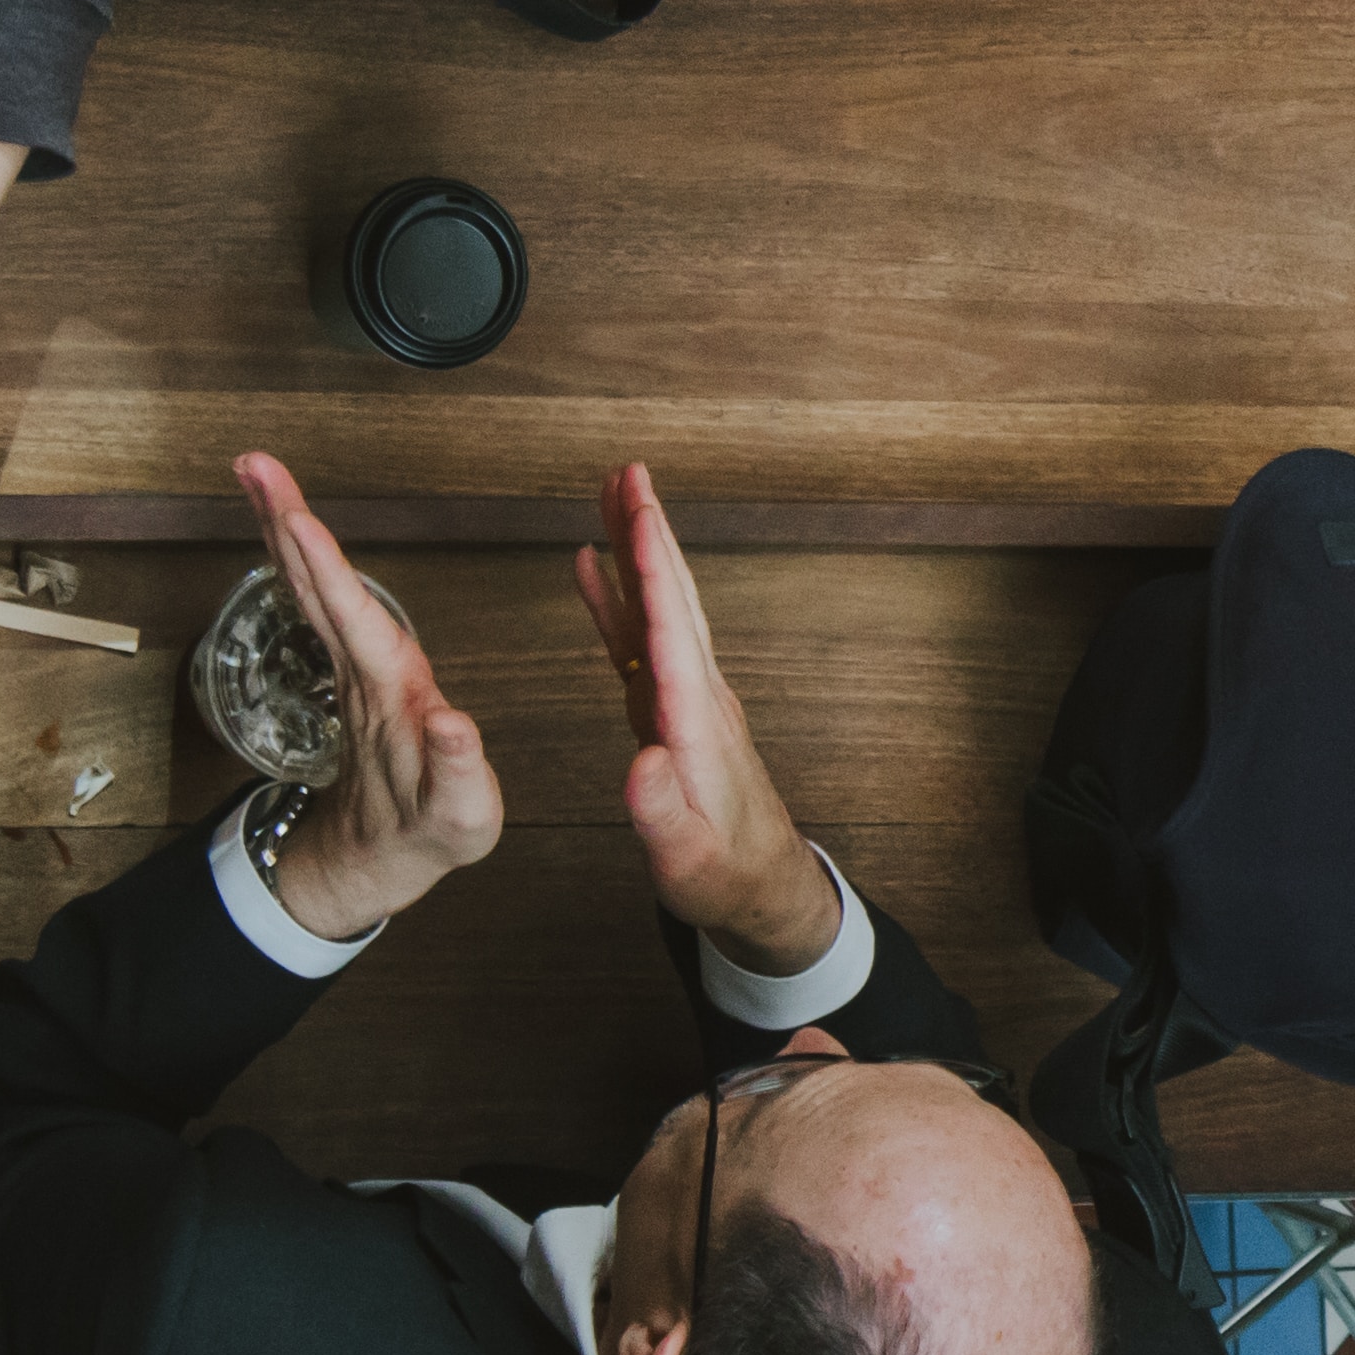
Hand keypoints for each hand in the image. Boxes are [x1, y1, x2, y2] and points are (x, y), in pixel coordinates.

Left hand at [235, 450, 498, 937]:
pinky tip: (294, 530)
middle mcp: (362, 671)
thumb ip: (455, 767)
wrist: (380, 858)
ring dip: (286, 528)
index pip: (351, 619)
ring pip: (311, 586)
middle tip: (253, 463)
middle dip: (284, 521)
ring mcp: (352, 669)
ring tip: (264, 477)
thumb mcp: (458, 813)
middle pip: (314, 585)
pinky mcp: (357, 669)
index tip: (293, 516)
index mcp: (389, 694)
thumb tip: (451, 721)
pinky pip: (324, 600)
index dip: (323, 566)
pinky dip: (305, 558)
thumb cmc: (427, 829)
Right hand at [572, 458, 838, 972]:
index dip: (653, 570)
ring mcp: (686, 696)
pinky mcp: (672, 707)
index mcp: (695, 723)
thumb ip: (663, 812)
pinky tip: (595, 567)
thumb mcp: (687, 857)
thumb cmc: (723, 872)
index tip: (639, 515)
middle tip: (629, 472)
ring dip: (637, 548)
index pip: (671, 631)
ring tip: (613, 495)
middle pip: (673, 597)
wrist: (759, 882)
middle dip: (650, 532)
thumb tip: (643, 763)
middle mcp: (696, 696)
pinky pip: (640, 636)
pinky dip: (617, 597)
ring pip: (659, 605)